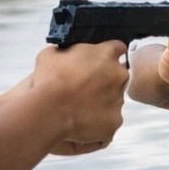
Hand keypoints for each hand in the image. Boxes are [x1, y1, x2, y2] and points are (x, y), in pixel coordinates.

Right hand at [32, 40, 128, 154]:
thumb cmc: (49, 81)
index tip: (100, 62)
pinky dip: (100, 120)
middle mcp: (118, 75)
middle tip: (86, 87)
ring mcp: (119, 99)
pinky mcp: (115, 120)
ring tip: (80, 106)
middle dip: (106, 80)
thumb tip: (66, 54)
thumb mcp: (52, 54)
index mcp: (106, 54)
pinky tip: (83, 120)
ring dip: (102, 101)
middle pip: (118, 75)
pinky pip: (110, 120)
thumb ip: (68, 51)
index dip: (107, 55)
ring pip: (114, 99)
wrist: (50, 110)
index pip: (117, 48)